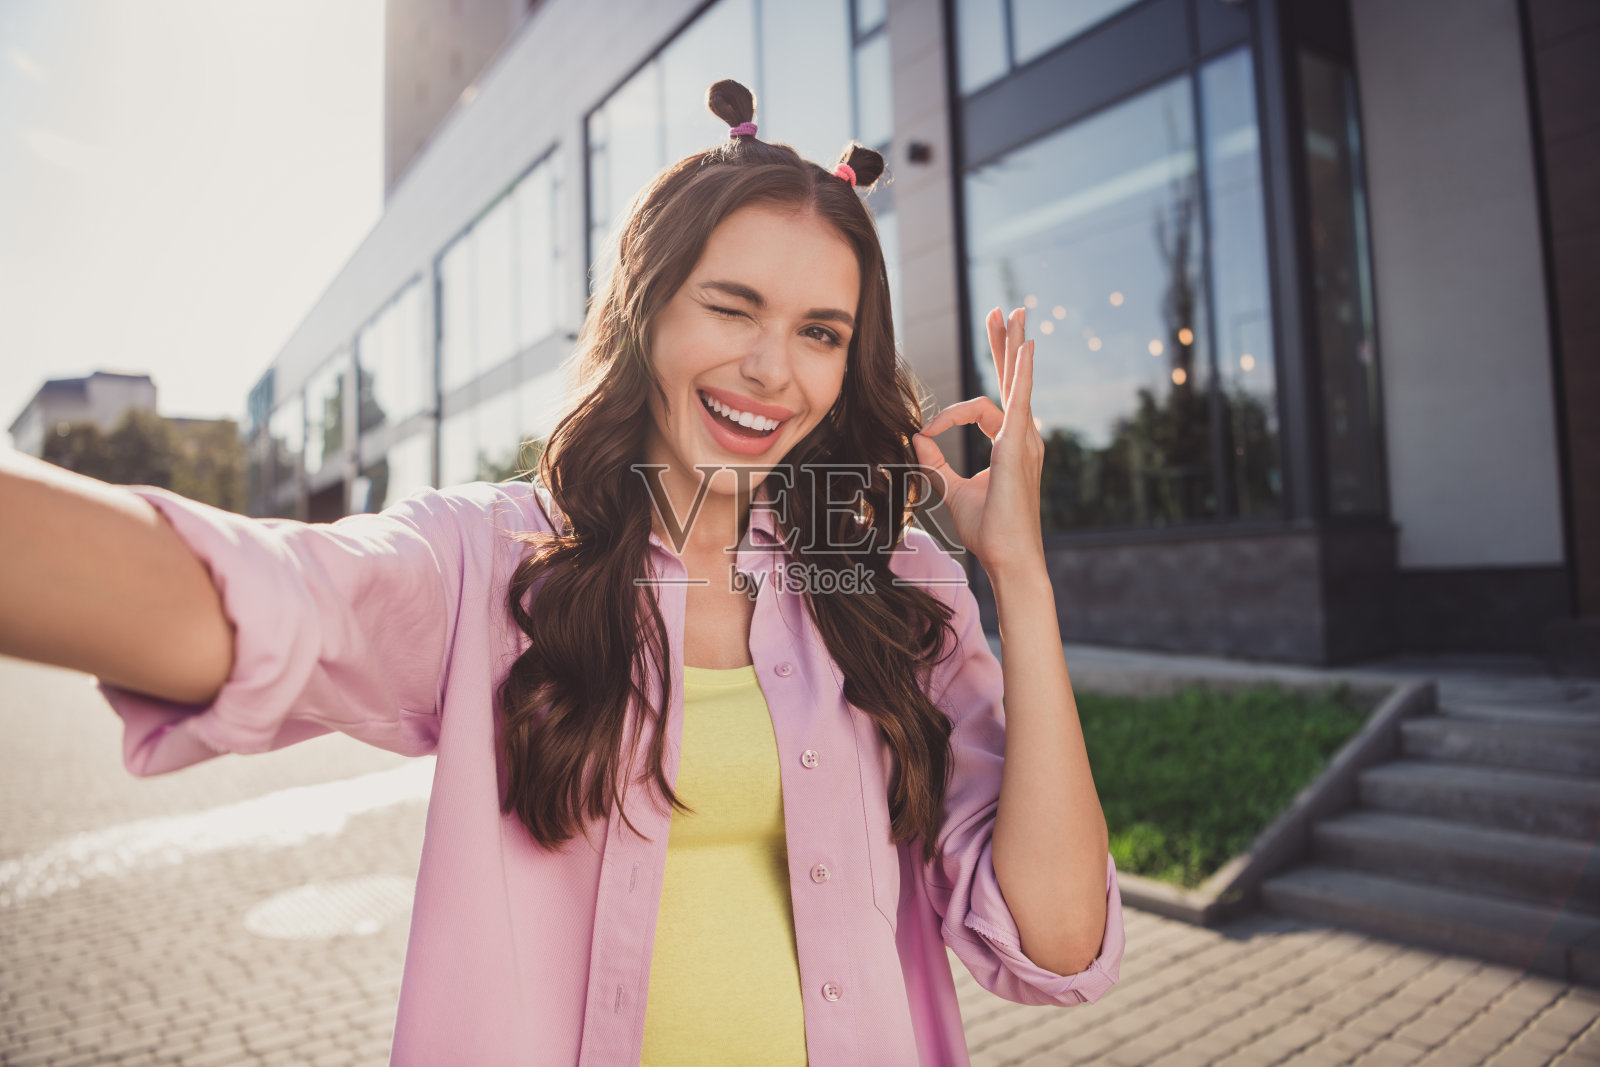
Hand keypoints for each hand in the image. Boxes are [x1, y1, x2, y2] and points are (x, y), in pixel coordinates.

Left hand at [911, 306, 1044, 575]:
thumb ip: (935, 463)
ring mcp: (1025, 440)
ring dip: (1013, 346)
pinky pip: (1021, 401)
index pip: (981, 409)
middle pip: (1011, 380)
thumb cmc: (989, 531)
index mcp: (1009, 445)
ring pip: (1017, 382)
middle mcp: (1022, 437)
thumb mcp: (952, 490)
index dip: (947, 416)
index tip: (924, 432)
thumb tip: (917, 438)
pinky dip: (1023, 373)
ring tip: (1016, 314)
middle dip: (1005, 345)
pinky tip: (1025, 349)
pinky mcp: (1019, 447)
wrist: (1008, 557)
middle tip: (1004, 312)